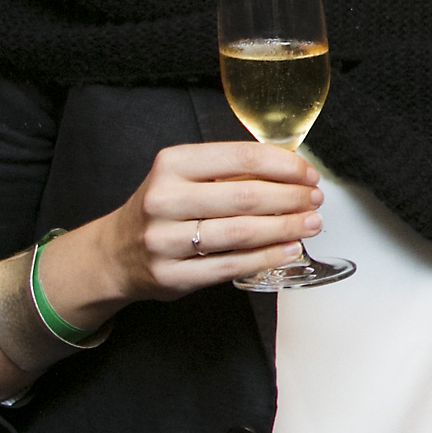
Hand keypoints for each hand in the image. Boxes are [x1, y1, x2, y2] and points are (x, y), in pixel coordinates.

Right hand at [68, 141, 325, 317]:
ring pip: (240, 233)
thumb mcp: (185, 176)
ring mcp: (164, 240)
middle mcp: (164, 200)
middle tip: (315, 200)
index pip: (241, 157)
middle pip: (245, 197)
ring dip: (285, 229)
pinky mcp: (171, 275)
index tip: (308, 174)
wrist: (115, 253)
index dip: (284, 166)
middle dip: (291, 199)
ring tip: (311, 224)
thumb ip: (231, 171)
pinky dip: (266, 257)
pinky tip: (288, 250)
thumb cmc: (164, 208)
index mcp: (171, 164)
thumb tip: (293, 171)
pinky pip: (230, 266)